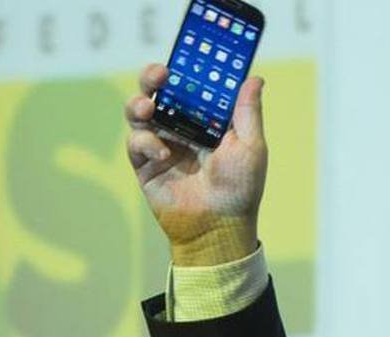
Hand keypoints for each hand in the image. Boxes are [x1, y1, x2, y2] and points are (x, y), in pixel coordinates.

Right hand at [125, 63, 267, 264]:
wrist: (218, 228)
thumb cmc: (241, 189)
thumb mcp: (251, 147)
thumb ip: (247, 112)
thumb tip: (253, 78)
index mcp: (208, 121)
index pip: (193, 87)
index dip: (187, 70)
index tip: (186, 55)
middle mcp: (182, 129)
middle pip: (161, 92)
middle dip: (154, 77)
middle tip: (159, 73)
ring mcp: (162, 145)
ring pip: (140, 111)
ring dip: (139, 103)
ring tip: (147, 107)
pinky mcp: (145, 165)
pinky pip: (136, 142)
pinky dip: (145, 142)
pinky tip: (164, 153)